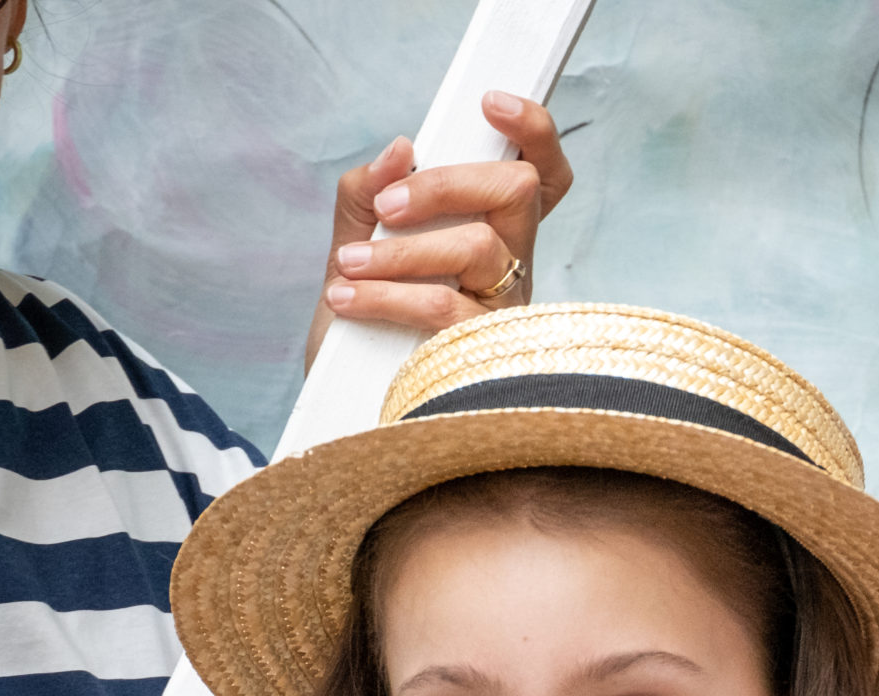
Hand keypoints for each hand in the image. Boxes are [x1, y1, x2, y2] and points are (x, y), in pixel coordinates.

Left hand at [304, 91, 575, 369]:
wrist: (339, 409)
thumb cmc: (358, 332)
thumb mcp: (349, 250)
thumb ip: (364, 196)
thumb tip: (400, 147)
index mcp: (491, 238)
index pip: (538, 177)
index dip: (534, 133)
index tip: (490, 104)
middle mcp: (511, 270)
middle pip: (517, 191)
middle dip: (445, 184)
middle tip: (387, 206)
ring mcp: (502, 313)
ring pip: (478, 248)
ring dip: (401, 252)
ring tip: (349, 264)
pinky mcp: (479, 353)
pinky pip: (443, 306)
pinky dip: (385, 295)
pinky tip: (346, 299)